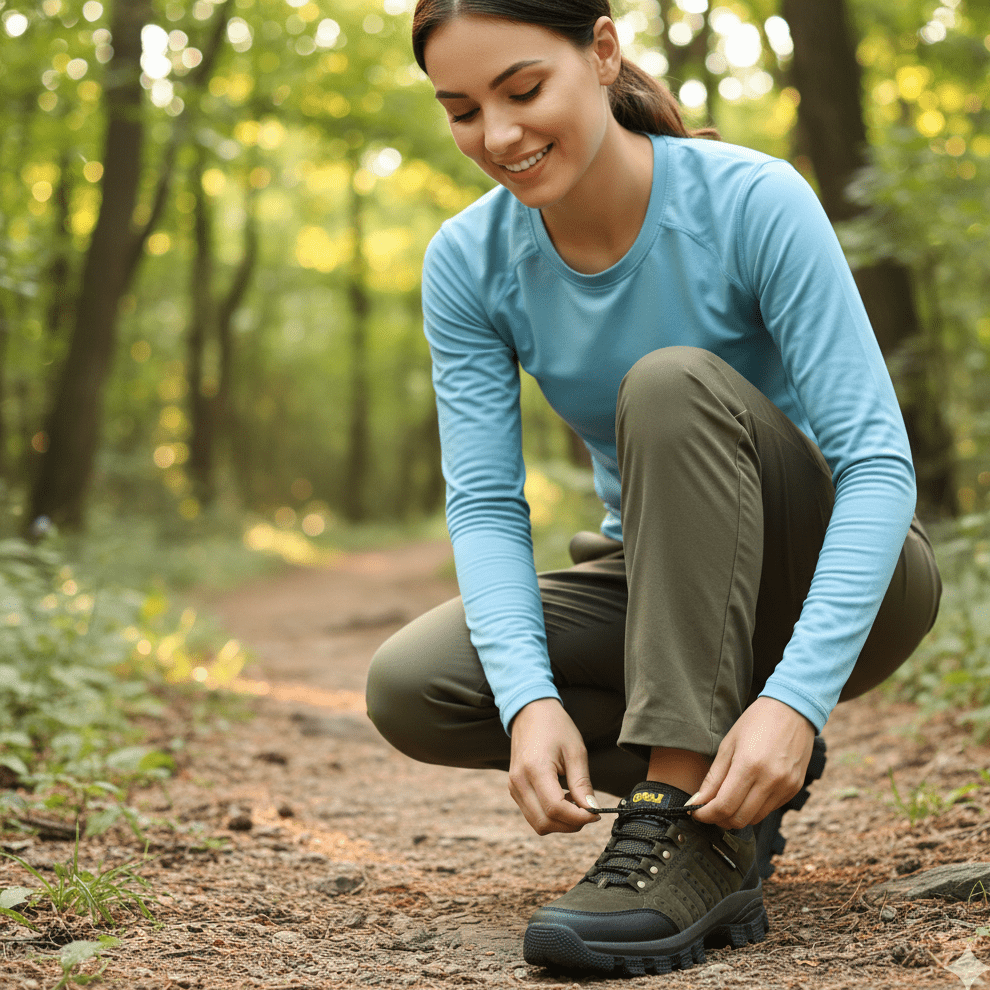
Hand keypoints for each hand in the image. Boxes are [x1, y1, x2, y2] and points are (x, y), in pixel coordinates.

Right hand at [508, 698, 601, 834]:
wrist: (530, 712)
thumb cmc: (555, 726)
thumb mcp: (575, 751)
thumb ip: (582, 784)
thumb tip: (591, 810)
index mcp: (534, 769)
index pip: (555, 808)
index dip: (578, 818)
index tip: (595, 814)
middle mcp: (519, 782)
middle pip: (545, 822)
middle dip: (570, 825)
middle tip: (589, 812)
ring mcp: (513, 787)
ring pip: (537, 823)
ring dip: (560, 823)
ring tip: (575, 804)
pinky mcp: (514, 789)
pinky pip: (532, 815)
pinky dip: (550, 816)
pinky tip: (563, 800)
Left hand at [687, 697, 815, 829]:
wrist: (793, 709)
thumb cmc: (756, 722)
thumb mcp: (728, 744)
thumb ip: (713, 777)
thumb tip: (697, 802)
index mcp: (749, 765)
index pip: (723, 806)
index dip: (705, 815)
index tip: (695, 812)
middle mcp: (770, 780)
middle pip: (739, 819)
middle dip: (718, 819)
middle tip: (707, 810)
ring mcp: (785, 787)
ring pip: (755, 819)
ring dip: (736, 816)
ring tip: (725, 802)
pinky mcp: (794, 789)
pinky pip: (769, 810)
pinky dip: (753, 808)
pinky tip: (746, 794)